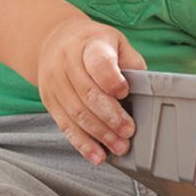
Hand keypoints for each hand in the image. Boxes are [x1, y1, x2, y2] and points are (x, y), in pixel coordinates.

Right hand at [36, 17, 142, 165]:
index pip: (98, 62)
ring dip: (100, 135)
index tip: (124, 92)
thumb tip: (146, 92)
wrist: (54, 40)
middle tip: (129, 131)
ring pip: (76, 113)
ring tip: (120, 147)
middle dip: (110, 116)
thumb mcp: (116, 42)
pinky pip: (66, 126)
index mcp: (88, 44)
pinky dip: (83, 144)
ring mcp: (55, 82)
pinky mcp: (49, 101)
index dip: (111, 79)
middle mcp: (67, 62)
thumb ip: (131, 64)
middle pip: (88, 93)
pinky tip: (97, 156)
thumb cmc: (94, 44)